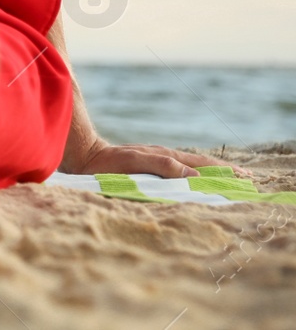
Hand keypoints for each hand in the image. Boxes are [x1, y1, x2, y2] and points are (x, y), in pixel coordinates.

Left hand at [70, 141, 245, 177]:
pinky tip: (197, 178)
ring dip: (212, 172)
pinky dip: (195, 173)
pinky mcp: (150, 164)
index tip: (245, 177)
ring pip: (192, 165)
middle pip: (201, 163)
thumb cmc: (108, 164)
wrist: (86, 156)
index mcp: (167, 157)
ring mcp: (158, 159)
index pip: (203, 165)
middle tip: (247, 177)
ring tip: (229, 177)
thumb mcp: (136, 163)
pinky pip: (179, 169)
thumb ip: (164, 166)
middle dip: (225, 171)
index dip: (224, 172)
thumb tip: (195, 177)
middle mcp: (165, 156)